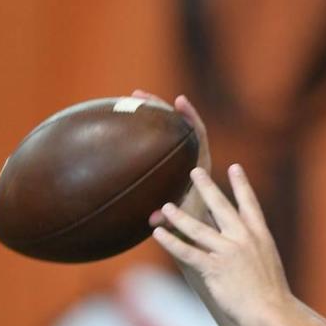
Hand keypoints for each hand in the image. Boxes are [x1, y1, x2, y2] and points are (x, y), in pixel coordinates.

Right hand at [131, 90, 212, 224]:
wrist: (198, 230)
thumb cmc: (195, 224)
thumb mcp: (184, 220)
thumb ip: (171, 218)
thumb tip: (153, 218)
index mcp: (201, 166)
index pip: (199, 133)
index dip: (190, 116)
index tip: (179, 100)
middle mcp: (192, 157)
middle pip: (178, 124)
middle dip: (160, 106)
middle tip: (137, 95)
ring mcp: (179, 160)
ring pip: (167, 130)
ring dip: (150, 113)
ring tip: (128, 100)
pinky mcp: (168, 165)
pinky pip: (157, 142)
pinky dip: (143, 131)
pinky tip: (123, 123)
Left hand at [152, 165, 292, 325]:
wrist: (270, 310)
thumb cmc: (270, 292)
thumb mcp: (267, 262)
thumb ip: (251, 248)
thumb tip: (237, 238)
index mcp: (260, 236)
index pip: (250, 204)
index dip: (242, 185)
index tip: (235, 167)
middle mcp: (243, 239)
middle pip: (221, 207)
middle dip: (207, 187)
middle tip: (195, 171)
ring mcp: (228, 253)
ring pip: (198, 228)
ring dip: (180, 215)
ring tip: (166, 205)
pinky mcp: (214, 268)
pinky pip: (187, 252)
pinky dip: (171, 242)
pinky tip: (158, 233)